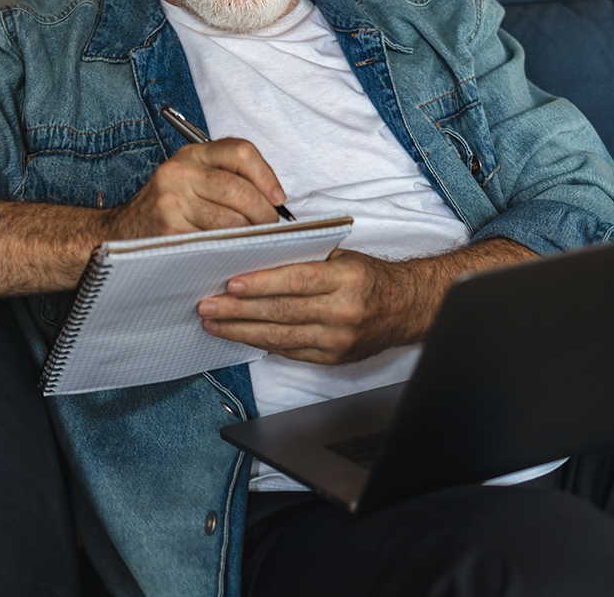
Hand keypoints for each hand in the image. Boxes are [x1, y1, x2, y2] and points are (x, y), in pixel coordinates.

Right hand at [104, 138, 286, 239]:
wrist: (121, 232)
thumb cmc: (167, 208)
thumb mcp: (193, 179)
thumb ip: (228, 178)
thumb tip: (274, 197)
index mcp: (193, 154)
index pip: (241, 151)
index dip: (267, 175)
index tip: (277, 198)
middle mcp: (181, 172)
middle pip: (240, 190)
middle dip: (264, 213)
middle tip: (270, 227)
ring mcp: (172, 201)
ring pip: (231, 220)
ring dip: (250, 235)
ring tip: (253, 240)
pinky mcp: (169, 230)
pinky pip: (214, 241)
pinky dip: (231, 248)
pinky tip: (233, 251)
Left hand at [197, 249, 418, 364]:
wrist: (406, 308)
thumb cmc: (369, 278)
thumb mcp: (344, 258)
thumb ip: (306, 258)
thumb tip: (259, 256)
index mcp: (347, 279)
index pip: (296, 281)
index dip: (260, 284)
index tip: (230, 284)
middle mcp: (343, 311)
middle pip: (281, 312)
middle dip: (238, 311)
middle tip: (207, 306)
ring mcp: (337, 339)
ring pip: (280, 337)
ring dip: (242, 330)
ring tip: (214, 324)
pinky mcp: (333, 358)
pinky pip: (291, 352)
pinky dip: (263, 343)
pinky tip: (241, 336)